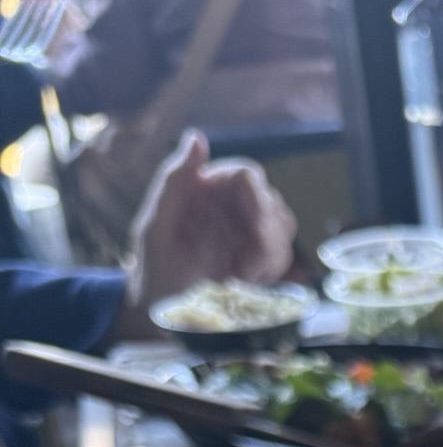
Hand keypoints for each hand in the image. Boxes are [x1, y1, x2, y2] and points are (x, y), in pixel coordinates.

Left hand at [116, 130, 295, 336]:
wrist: (161, 310)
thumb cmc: (153, 266)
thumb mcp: (155, 224)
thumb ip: (174, 180)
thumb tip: (196, 137)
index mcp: (205, 187)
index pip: (248, 175)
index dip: (258, 201)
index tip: (256, 232)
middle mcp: (229, 204)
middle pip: (273, 203)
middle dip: (267, 237)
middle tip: (244, 270)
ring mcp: (245, 230)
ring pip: (284, 228)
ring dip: (270, 256)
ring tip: (241, 278)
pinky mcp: (256, 256)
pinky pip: (282, 254)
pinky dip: (270, 270)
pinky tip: (245, 282)